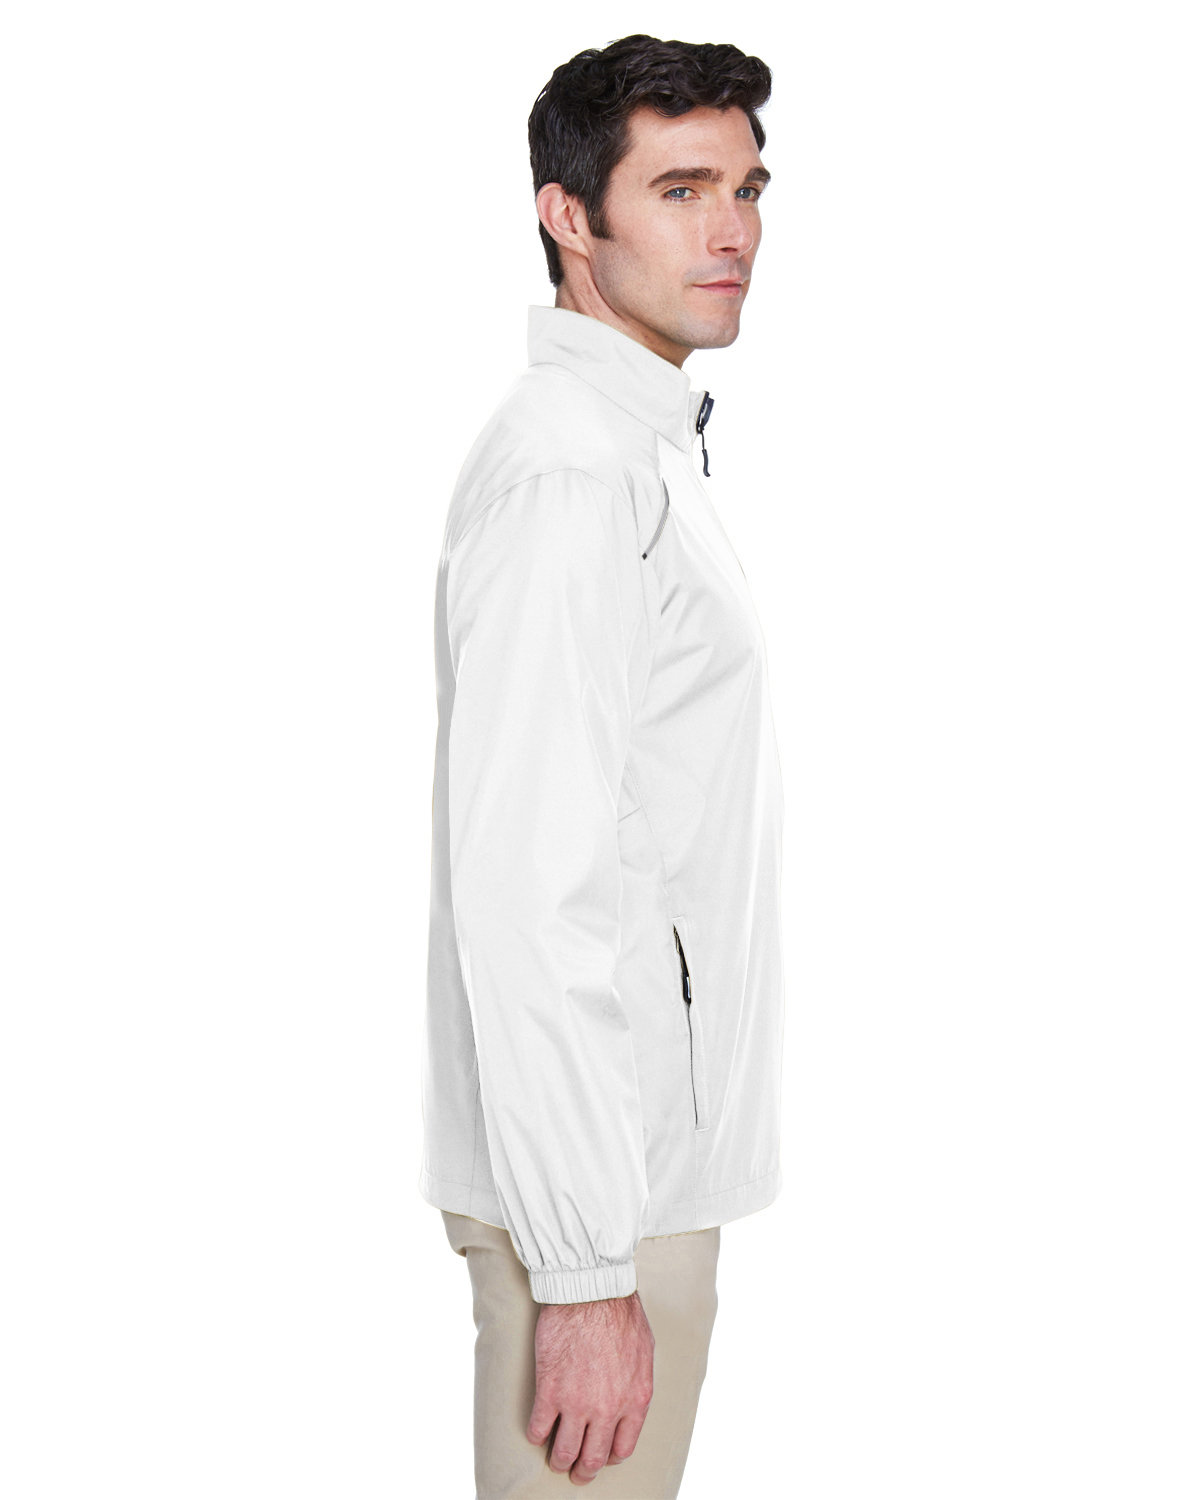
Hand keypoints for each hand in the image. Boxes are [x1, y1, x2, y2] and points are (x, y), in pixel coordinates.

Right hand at [525, 1290, 654, 1484]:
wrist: (591, 1291)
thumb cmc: (620, 1312)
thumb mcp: (644, 1351)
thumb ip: (637, 1382)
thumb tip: (630, 1398)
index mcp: (635, 1400)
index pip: (622, 1447)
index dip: (609, 1456)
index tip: (601, 1455)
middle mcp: (608, 1409)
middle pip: (593, 1457)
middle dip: (583, 1471)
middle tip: (576, 1472)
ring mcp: (577, 1403)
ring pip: (565, 1451)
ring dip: (559, 1459)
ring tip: (555, 1458)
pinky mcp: (550, 1390)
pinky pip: (539, 1427)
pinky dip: (536, 1434)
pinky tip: (536, 1432)